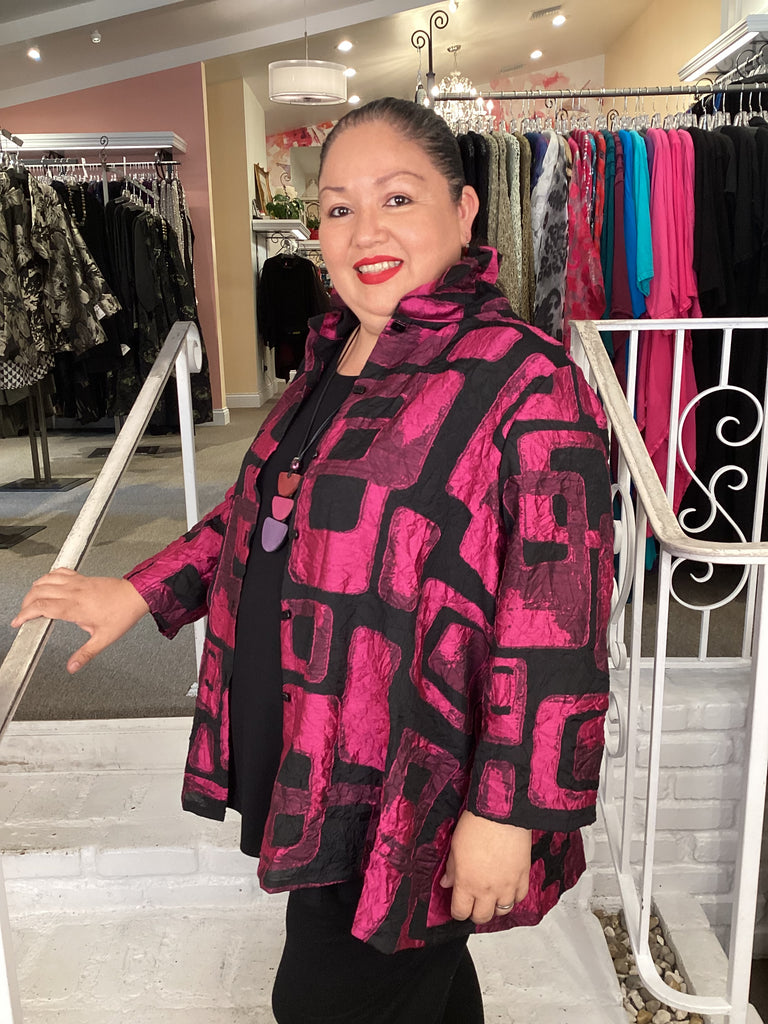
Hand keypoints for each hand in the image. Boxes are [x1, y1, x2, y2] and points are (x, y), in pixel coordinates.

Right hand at [11, 569, 149, 673]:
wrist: (137, 594)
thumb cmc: (123, 613)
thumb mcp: (104, 639)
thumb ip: (86, 653)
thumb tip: (72, 667)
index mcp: (75, 607)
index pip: (41, 607)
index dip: (25, 614)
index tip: (18, 622)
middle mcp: (73, 592)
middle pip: (38, 592)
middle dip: (26, 603)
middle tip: (23, 615)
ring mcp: (77, 582)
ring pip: (46, 579)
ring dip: (34, 589)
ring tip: (31, 601)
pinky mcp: (82, 577)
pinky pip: (59, 572)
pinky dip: (48, 576)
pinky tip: (47, 583)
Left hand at [439, 810, 531, 923]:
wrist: (501, 814)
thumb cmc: (476, 825)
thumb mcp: (455, 846)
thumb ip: (451, 869)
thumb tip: (446, 882)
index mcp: (466, 883)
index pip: (460, 912)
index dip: (458, 911)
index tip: (458, 905)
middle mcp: (487, 890)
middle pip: (482, 917)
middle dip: (476, 912)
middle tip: (474, 902)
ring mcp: (507, 886)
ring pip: (502, 911)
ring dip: (495, 906)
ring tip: (491, 895)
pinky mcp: (522, 877)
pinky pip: (520, 898)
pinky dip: (513, 896)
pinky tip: (508, 887)